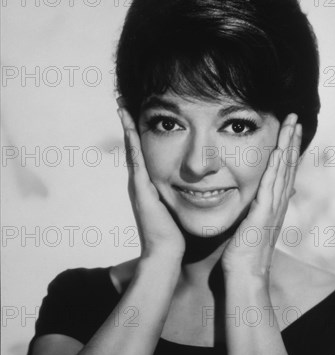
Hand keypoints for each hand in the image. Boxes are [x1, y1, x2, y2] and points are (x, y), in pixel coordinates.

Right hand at [117, 99, 185, 259]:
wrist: (166, 252)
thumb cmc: (173, 234)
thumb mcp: (174, 209)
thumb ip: (177, 196)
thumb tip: (193, 187)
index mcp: (148, 185)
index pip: (142, 154)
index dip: (139, 135)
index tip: (137, 115)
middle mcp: (140, 182)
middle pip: (133, 147)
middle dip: (128, 125)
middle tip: (122, 103)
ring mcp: (138, 184)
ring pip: (131, 149)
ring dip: (127, 127)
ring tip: (121, 105)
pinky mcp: (141, 188)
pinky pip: (136, 159)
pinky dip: (131, 141)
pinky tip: (130, 124)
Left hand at [221, 113, 301, 279]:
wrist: (245, 273)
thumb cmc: (245, 251)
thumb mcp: (253, 224)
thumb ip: (261, 208)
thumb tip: (269, 197)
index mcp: (275, 203)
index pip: (284, 170)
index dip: (289, 148)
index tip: (291, 130)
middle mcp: (279, 202)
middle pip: (289, 165)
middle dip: (292, 140)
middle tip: (296, 118)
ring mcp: (273, 207)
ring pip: (283, 170)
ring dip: (288, 146)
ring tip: (293, 125)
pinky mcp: (264, 214)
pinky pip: (271, 185)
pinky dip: (276, 167)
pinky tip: (279, 150)